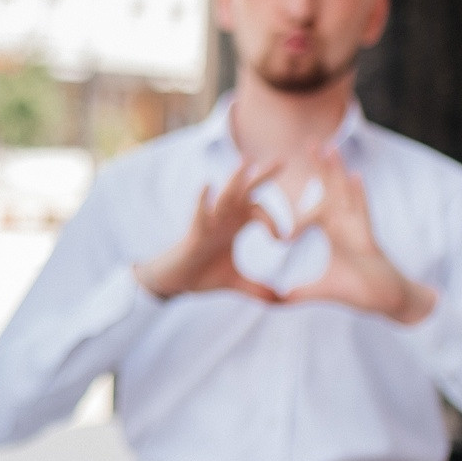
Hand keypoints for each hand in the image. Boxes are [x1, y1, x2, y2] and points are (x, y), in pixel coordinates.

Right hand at [134, 158, 287, 302]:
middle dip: (263, 176)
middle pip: (247, 192)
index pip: (262, 213)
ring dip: (236, 179)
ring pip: (225, 196)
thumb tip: (281, 301)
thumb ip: (258, 288)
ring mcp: (209, 222)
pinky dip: (202, 200)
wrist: (177, 283)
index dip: (275, 223)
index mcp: (237, 224)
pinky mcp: (195, 232)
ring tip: (246, 161)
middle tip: (282, 160)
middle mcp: (224, 217)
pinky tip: (207, 185)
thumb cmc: (204, 275)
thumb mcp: (236, 283)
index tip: (284, 241)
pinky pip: (199, 212)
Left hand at [282, 147, 434, 323]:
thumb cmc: (359, 291)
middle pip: (331, 190)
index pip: (315, 207)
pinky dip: (359, 196)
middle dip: (321, 167)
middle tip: (310, 142)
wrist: (386, 301)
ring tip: (331, 148)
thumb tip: (279, 299)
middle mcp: (345, 225)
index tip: (292, 191)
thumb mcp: (321, 290)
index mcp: (333, 232)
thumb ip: (300, 291)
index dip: (301, 198)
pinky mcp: (367, 239)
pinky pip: (362, 213)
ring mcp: (357, 229)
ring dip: (338, 172)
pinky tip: (356, 177)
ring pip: (346, 194)